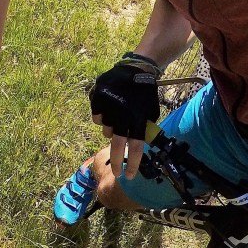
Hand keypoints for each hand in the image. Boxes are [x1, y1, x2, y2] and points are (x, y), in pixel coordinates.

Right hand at [89, 61, 158, 178]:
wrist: (134, 70)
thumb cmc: (145, 95)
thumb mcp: (150, 113)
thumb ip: (144, 129)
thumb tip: (137, 146)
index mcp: (137, 119)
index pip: (136, 147)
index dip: (133, 164)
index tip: (130, 177)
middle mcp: (122, 115)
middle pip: (117, 144)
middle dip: (116, 161)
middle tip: (116, 172)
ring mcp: (108, 106)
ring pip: (106, 130)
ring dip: (111, 130)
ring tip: (117, 119)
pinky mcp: (97, 99)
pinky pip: (97, 117)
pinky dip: (102, 117)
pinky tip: (110, 109)